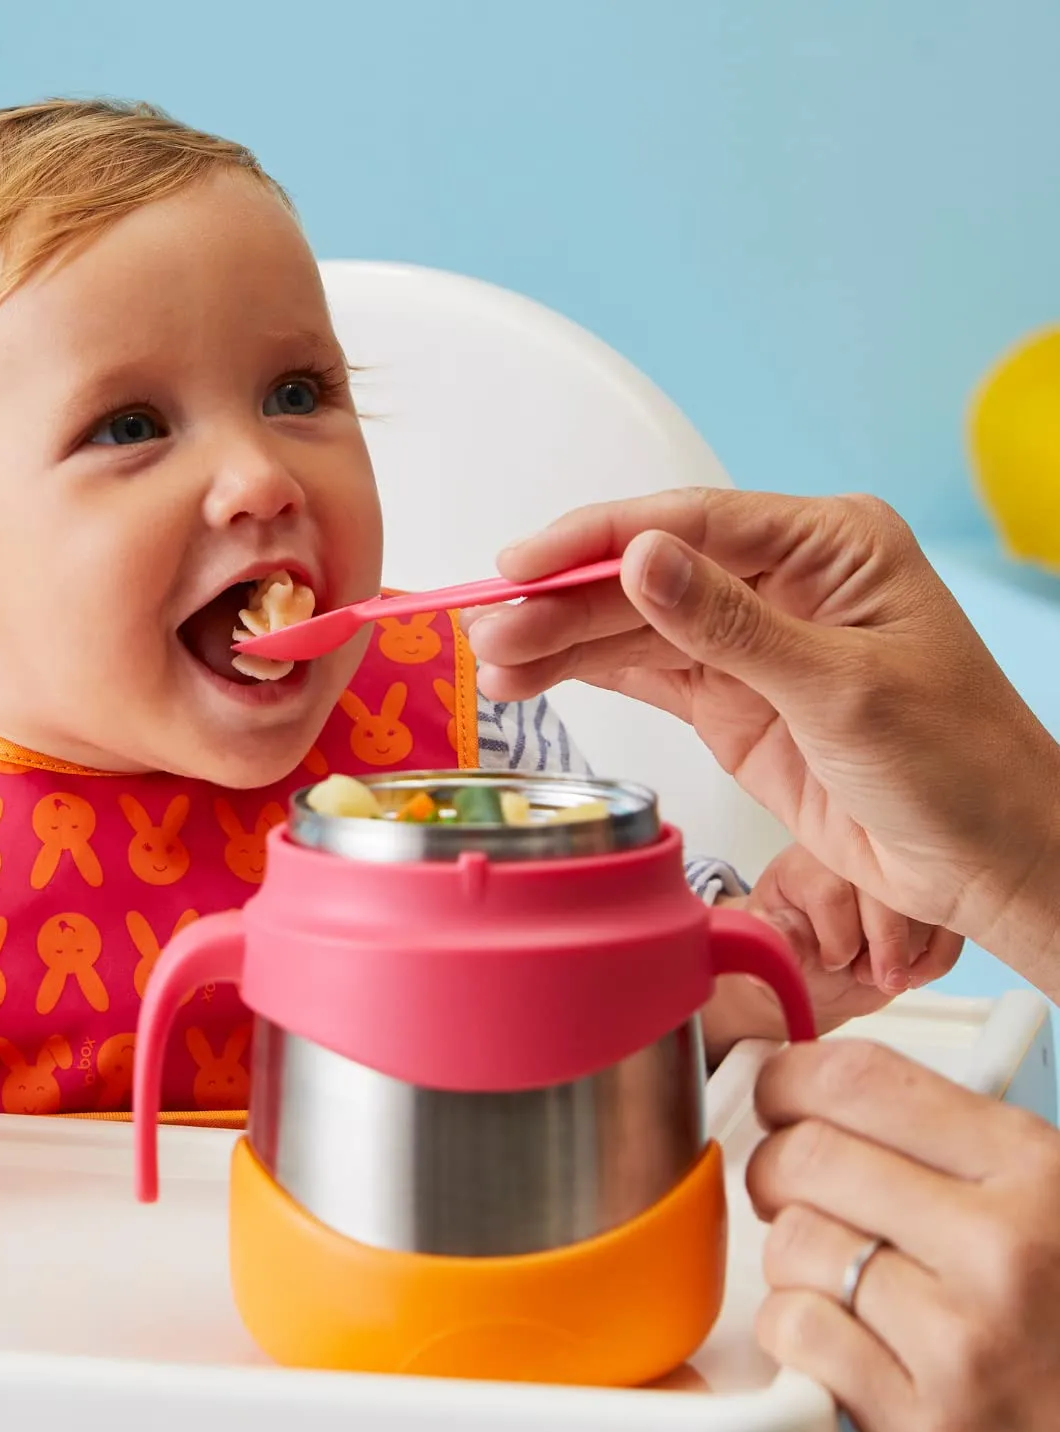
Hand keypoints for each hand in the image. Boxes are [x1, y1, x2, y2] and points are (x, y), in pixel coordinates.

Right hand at [465, 489, 1059, 988]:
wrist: (988, 862)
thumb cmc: (959, 767)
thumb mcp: (842, 689)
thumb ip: (732, 625)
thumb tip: (641, 559)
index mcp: (830, 547)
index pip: (692, 524)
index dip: (596, 541)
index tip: (521, 564)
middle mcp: (785, 583)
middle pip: (648, 576)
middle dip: (563, 602)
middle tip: (488, 630)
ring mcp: (752, 643)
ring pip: (635, 627)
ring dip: (561, 643)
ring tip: (492, 663)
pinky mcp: (732, 701)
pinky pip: (645, 674)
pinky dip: (586, 677)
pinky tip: (534, 681)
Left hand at [703, 844, 963, 1058]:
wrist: (819, 962)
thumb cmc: (794, 947)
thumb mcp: (774, 944)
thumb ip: (776, 938)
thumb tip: (774, 932)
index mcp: (807, 861)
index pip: (832, 891)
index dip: (838, 939)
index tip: (832, 962)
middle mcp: (855, 854)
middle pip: (886, 892)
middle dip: (886, 946)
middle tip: (876, 978)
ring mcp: (897, 871)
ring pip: (926, 905)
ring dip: (912, 952)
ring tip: (887, 976)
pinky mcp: (931, 894)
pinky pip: (952, 922)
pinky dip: (938, 956)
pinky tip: (914, 975)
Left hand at [748, 1039, 1059, 1431]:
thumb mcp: (1042, 1202)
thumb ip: (942, 1142)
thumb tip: (816, 1085)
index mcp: (1033, 1170)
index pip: (857, 1078)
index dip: (791, 1079)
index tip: (780, 1097)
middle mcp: (1003, 1247)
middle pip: (806, 1155)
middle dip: (776, 1170)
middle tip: (791, 1193)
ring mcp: (964, 1340)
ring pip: (791, 1241)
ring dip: (792, 1258)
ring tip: (840, 1280)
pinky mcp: (926, 1427)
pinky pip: (794, 1328)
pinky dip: (795, 1330)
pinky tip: (844, 1339)